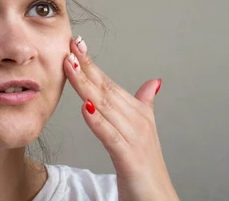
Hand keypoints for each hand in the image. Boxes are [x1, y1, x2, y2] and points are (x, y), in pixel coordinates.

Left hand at [63, 36, 179, 200]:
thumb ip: (145, 104)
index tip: (75, 44)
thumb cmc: (145, 165)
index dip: (91, 63)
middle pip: (105, 89)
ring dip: (86, 85)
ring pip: (104, 106)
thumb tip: (153, 82)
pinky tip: (83, 108)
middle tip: (70, 46)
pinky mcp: (129, 157)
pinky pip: (110, 135)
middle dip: (86, 66)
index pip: (108, 82)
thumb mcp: (143, 131)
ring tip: (70, 66)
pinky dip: (96, 121)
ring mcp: (134, 138)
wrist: (158, 199)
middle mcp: (137, 120)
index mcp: (137, 112)